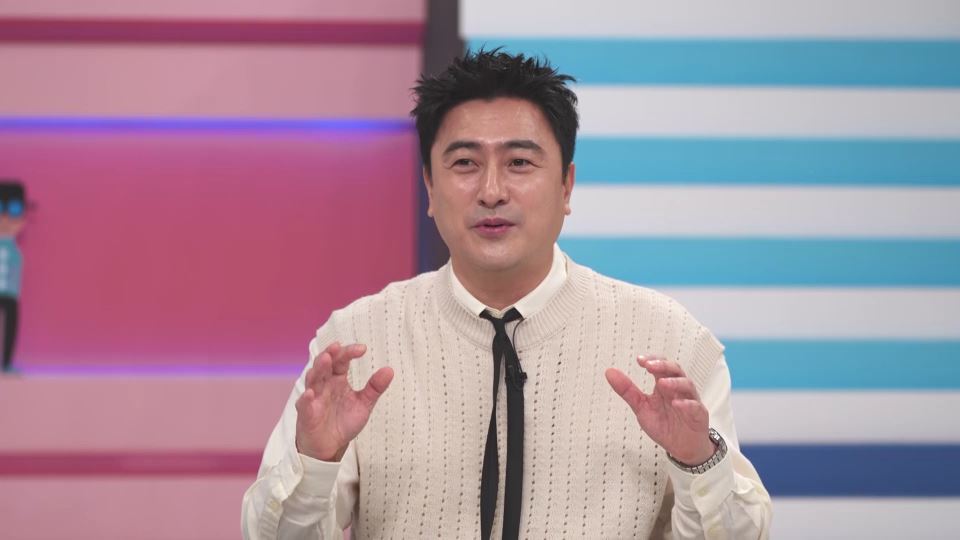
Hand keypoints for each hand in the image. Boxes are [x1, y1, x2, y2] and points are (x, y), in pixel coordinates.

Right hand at [295, 341, 393, 461]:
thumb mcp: (363, 404)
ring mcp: (313, 398)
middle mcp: (324, 385)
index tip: (362, 349)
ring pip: (313, 379)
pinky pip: (305, 405)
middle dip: (330, 354)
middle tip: (337, 346)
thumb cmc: (343, 422)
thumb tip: (389, 370)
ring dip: (318, 369)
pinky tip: (310, 393)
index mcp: (337, 379)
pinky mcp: (306, 414)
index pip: (341, 361)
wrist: (330, 447)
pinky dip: (306, 398)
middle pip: (324, 365)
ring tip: (326, 359)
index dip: (349, 352)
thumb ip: (375, 388)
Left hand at [605, 356, 714, 464]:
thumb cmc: (664, 425)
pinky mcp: (698, 415)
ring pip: (687, 385)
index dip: (652, 360)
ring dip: (675, 382)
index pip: (660, 365)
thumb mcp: (641, 407)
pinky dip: (687, 404)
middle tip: (650, 366)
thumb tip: (610, 372)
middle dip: (663, 366)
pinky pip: (695, 407)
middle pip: (675, 370)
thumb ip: (627, 390)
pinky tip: (677, 404)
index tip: (640, 360)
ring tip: (662, 383)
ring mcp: (690, 401)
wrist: (682, 447)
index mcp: (664, 385)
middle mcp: (678, 390)